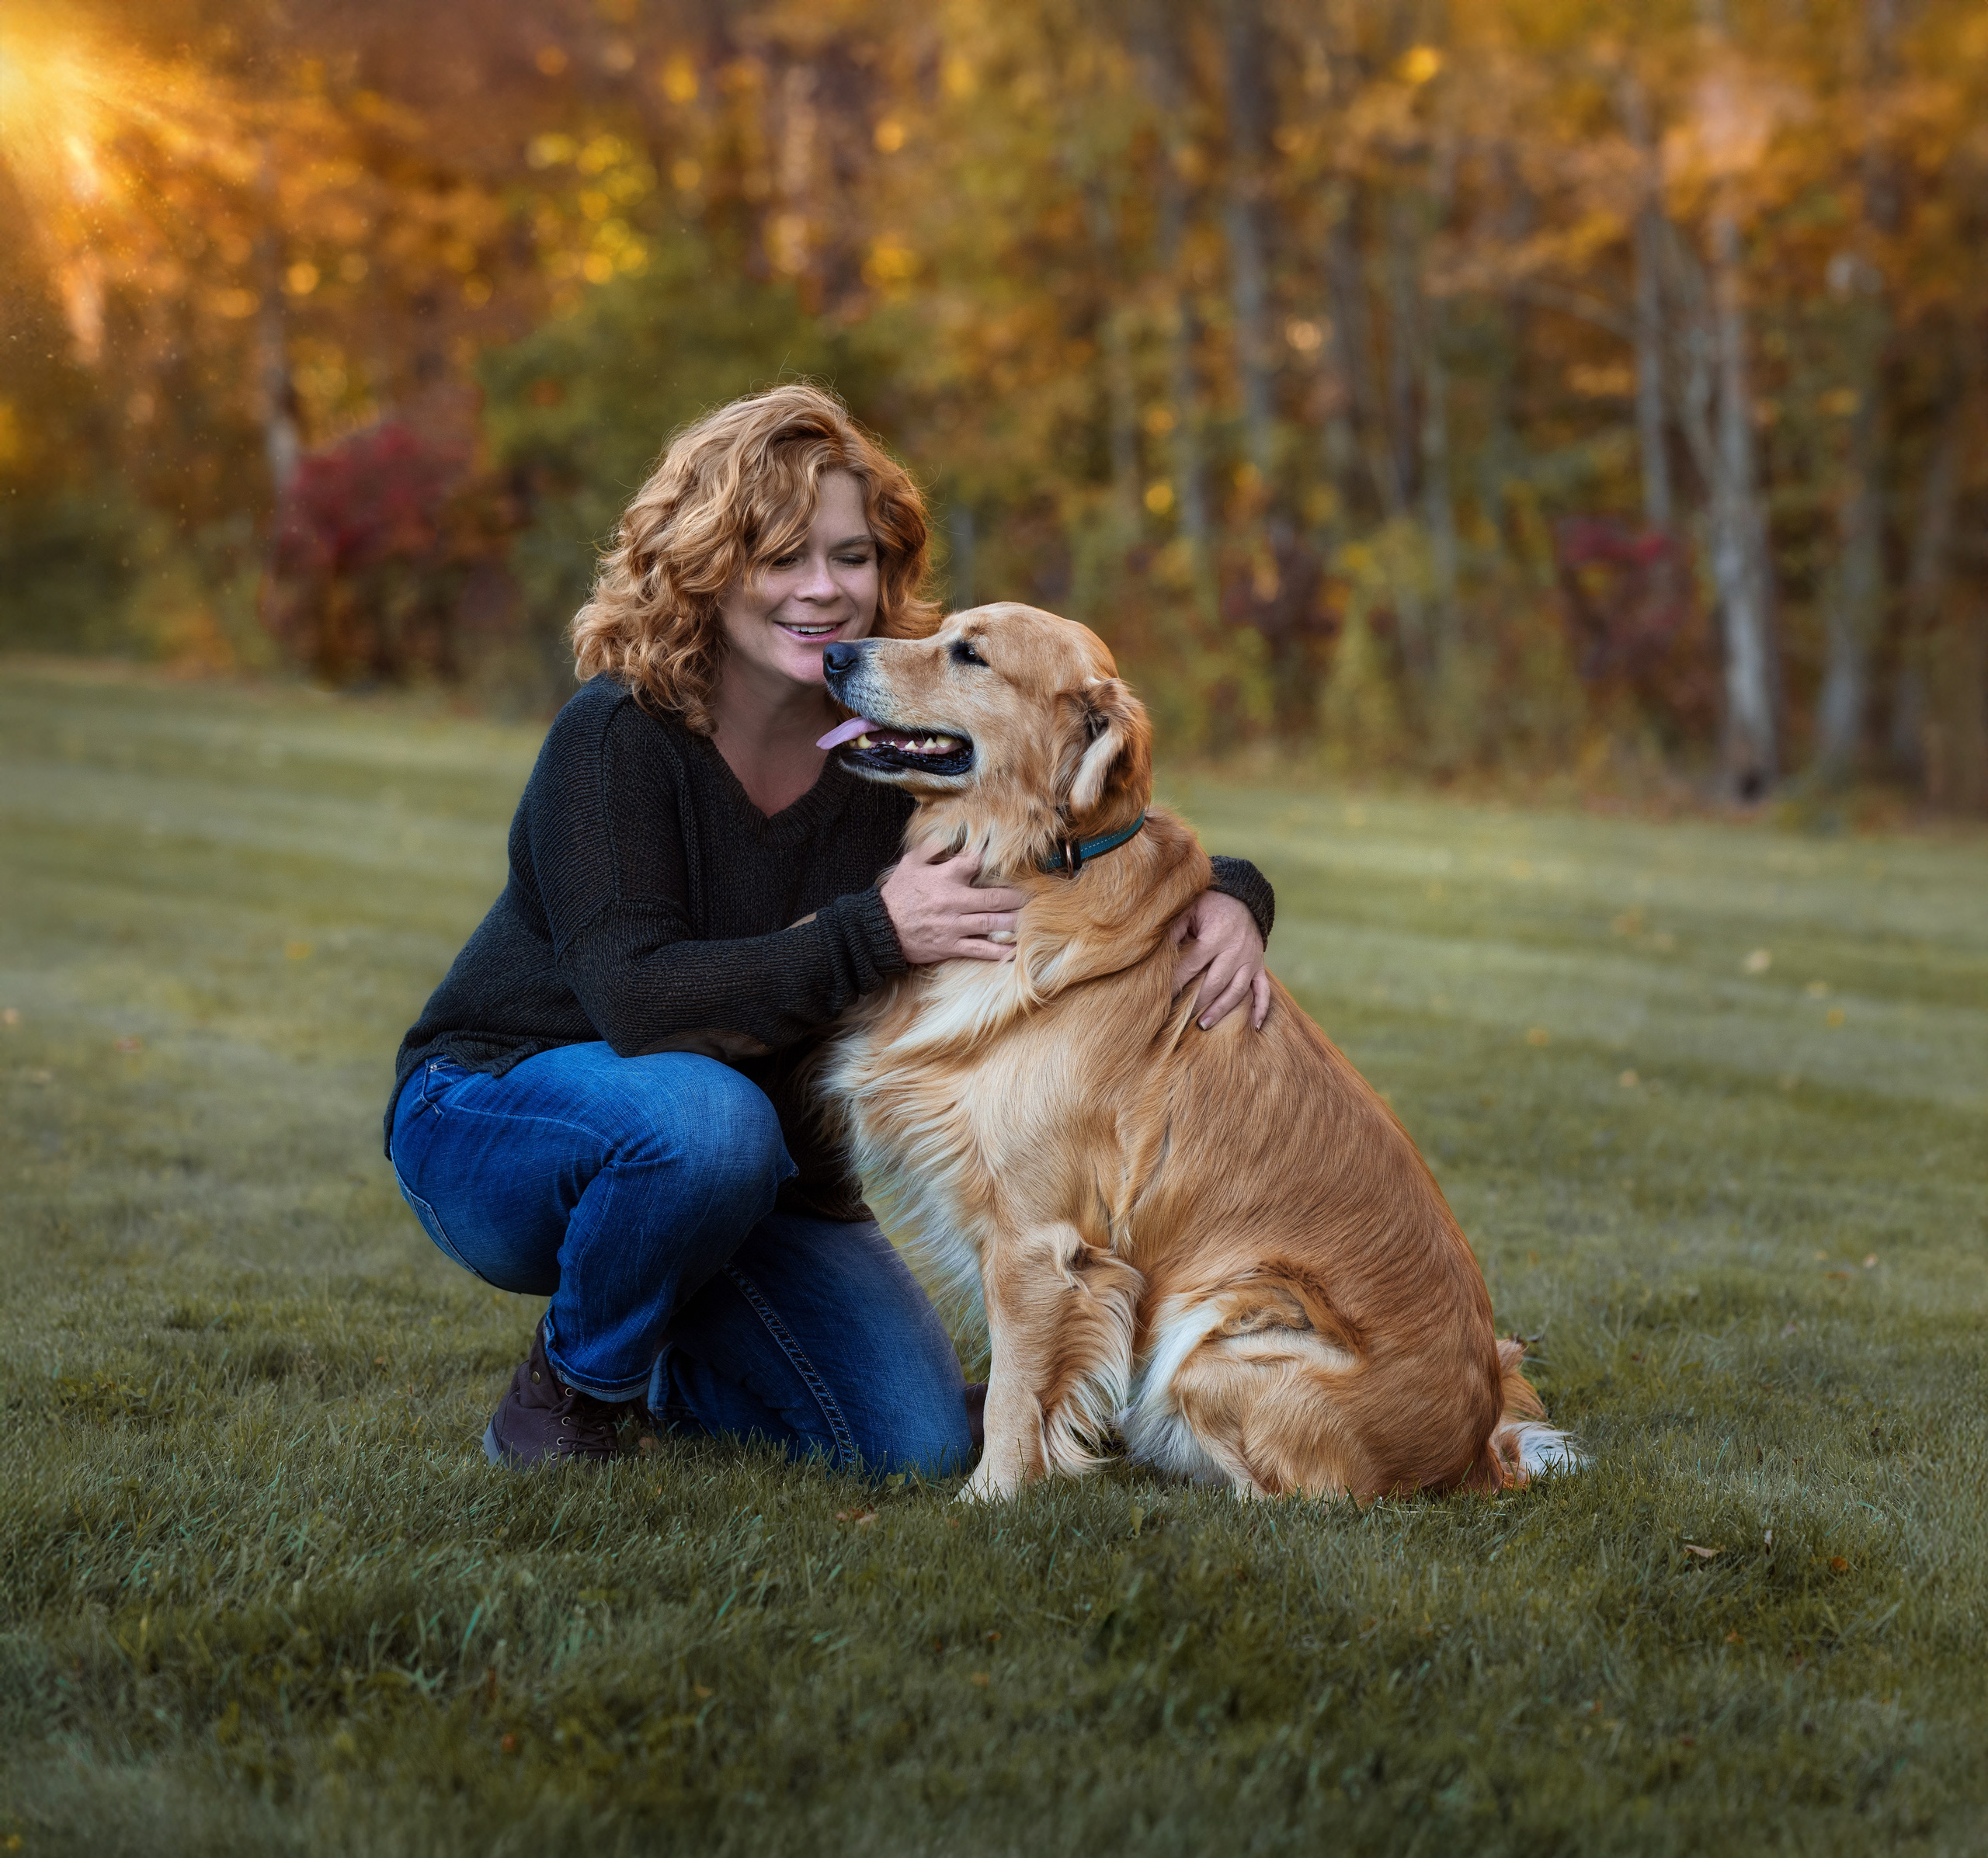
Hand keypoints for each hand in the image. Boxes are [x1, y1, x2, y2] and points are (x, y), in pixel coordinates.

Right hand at [880, 841, 1027, 964]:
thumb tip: (951, 834)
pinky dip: (1000, 951)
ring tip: (1034, 919)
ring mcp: (954, 926)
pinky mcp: (951, 946)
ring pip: (992, 923)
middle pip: (994, 898)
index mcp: (945, 878)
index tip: (1012, 859)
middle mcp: (954, 902)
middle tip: (1038, 895)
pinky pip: (980, 949)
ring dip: (1015, 921)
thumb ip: (931, 847)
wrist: (879, 929)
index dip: (994, 860)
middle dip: (1018, 897)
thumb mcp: (909, 864)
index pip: (975, 864)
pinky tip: (1017, 950)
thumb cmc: (896, 895)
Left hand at [1170, 889, 1269, 1029]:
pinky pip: (1264, 990)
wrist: (1243, 897)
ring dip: (1220, 1010)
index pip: (1192, 965)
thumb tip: (1158, 953)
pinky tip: (1255, 1026)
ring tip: (1203, 1025)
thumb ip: (1175, 929)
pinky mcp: (1259, 966)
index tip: (1162, 998)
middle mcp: (1236, 950)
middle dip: (1196, 1002)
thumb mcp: (1190, 909)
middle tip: (1178, 1019)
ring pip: (1237, 991)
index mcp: (1216, 936)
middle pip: (1214, 983)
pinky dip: (1261, 1009)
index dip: (1176, 982)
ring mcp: (1250, 960)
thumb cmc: (1210, 905)